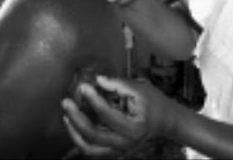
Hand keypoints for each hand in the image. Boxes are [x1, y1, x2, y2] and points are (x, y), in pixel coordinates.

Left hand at [61, 76, 178, 157]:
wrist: (166, 121)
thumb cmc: (155, 103)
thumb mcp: (140, 88)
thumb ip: (118, 84)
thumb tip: (97, 79)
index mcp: (134, 128)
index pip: (107, 115)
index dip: (93, 99)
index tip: (84, 86)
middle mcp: (126, 143)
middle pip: (93, 135)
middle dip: (76, 118)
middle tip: (66, 102)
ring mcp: (119, 150)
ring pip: (88, 147)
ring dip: (74, 131)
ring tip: (67, 115)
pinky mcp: (114, 151)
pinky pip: (91, 149)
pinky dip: (79, 138)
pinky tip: (73, 124)